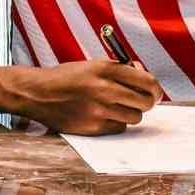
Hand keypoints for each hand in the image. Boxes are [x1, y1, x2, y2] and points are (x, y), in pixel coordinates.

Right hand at [14, 60, 162, 135]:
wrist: (38, 93)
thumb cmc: (68, 77)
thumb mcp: (93, 65)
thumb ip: (119, 70)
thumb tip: (144, 76)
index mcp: (105, 69)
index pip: (146, 81)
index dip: (155, 88)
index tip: (154, 91)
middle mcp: (104, 89)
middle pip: (145, 102)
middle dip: (147, 102)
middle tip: (141, 101)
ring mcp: (98, 110)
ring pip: (134, 117)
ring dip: (130, 113)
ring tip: (117, 107)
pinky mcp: (92, 127)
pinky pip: (119, 128)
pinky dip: (116, 123)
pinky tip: (103, 115)